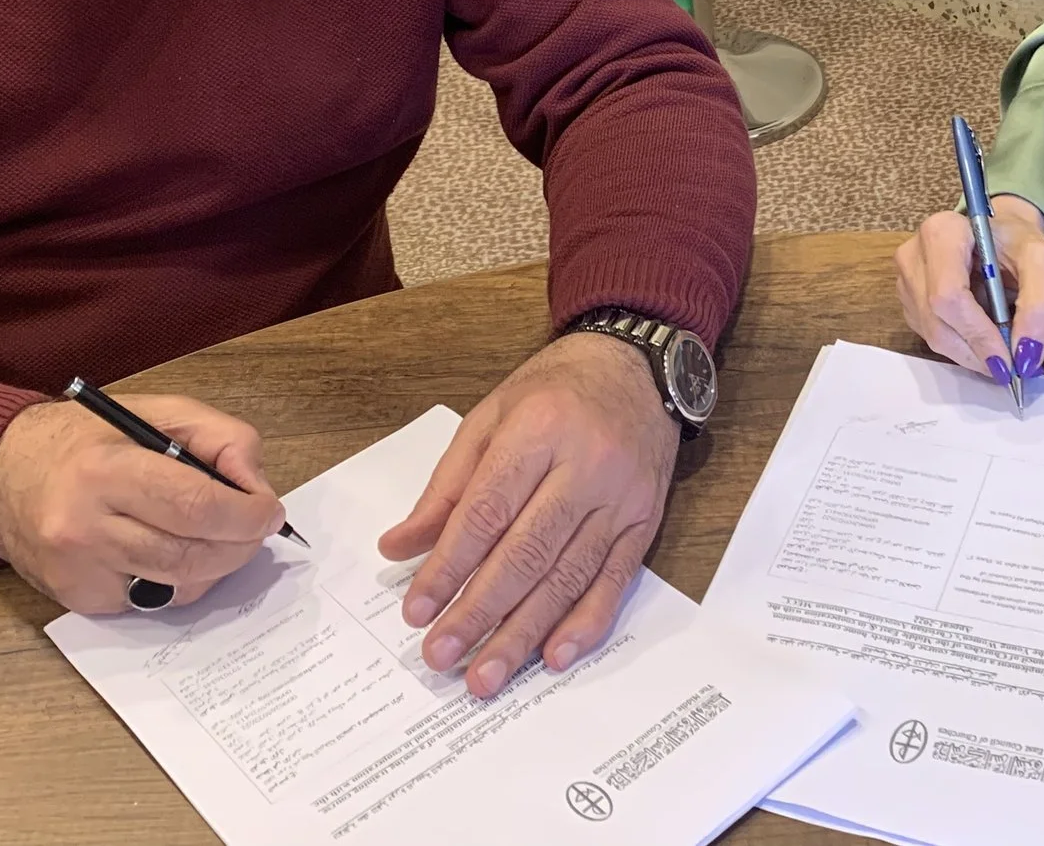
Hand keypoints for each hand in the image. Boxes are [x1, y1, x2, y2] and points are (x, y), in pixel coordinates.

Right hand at [0, 394, 285, 613]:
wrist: (1, 472)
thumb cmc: (85, 439)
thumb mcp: (156, 412)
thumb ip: (218, 437)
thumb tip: (256, 485)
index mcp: (106, 470)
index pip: (195, 505)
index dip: (245, 514)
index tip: (270, 511)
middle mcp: (86, 527)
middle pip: (190, 555)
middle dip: (240, 545)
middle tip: (257, 529)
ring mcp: (79, 571)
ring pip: (177, 586)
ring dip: (215, 567)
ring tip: (222, 539)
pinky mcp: (77, 599)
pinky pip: (150, 600)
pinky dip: (177, 581)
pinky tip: (173, 552)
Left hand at [378, 331, 675, 698]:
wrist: (637, 367)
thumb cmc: (554, 390)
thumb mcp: (489, 418)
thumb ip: (446, 487)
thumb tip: (398, 547)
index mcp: (538, 431)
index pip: (487, 512)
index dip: (448, 566)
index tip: (416, 610)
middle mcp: (585, 466)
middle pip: (526, 553)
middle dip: (479, 612)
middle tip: (440, 657)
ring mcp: (621, 499)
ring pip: (568, 576)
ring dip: (523, 633)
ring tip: (485, 676)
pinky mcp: (645, 522)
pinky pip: (615, 581)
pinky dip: (585, 622)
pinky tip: (553, 656)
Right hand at [895, 193, 1043, 385]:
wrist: (998, 232)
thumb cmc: (1017, 241)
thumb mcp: (1042, 261)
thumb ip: (1040, 305)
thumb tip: (1027, 355)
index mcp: (941, 233)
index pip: (949, 295)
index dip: (978, 334)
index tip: (1010, 360)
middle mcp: (913, 255)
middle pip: (937, 322)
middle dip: (977, 352)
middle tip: (1012, 366)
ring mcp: (905, 280)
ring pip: (933, 336)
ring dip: (971, 354)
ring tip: (1002, 350)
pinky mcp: (908, 301)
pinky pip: (931, 337)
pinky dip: (962, 348)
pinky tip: (982, 337)